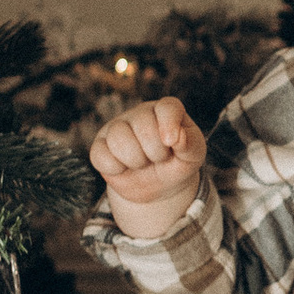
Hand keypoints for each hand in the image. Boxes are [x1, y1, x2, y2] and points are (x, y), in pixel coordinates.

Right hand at [90, 97, 207, 236]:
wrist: (158, 186)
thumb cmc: (177, 163)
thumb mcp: (193, 156)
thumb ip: (190, 144)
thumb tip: (177, 136)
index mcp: (166, 110)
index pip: (167, 107)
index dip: (169, 124)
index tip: (171, 143)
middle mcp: (140, 113)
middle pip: (143, 125)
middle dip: (155, 152)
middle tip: (159, 158)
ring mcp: (117, 128)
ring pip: (119, 139)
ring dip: (136, 161)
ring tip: (143, 163)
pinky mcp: (100, 146)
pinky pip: (101, 156)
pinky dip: (115, 168)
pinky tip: (124, 168)